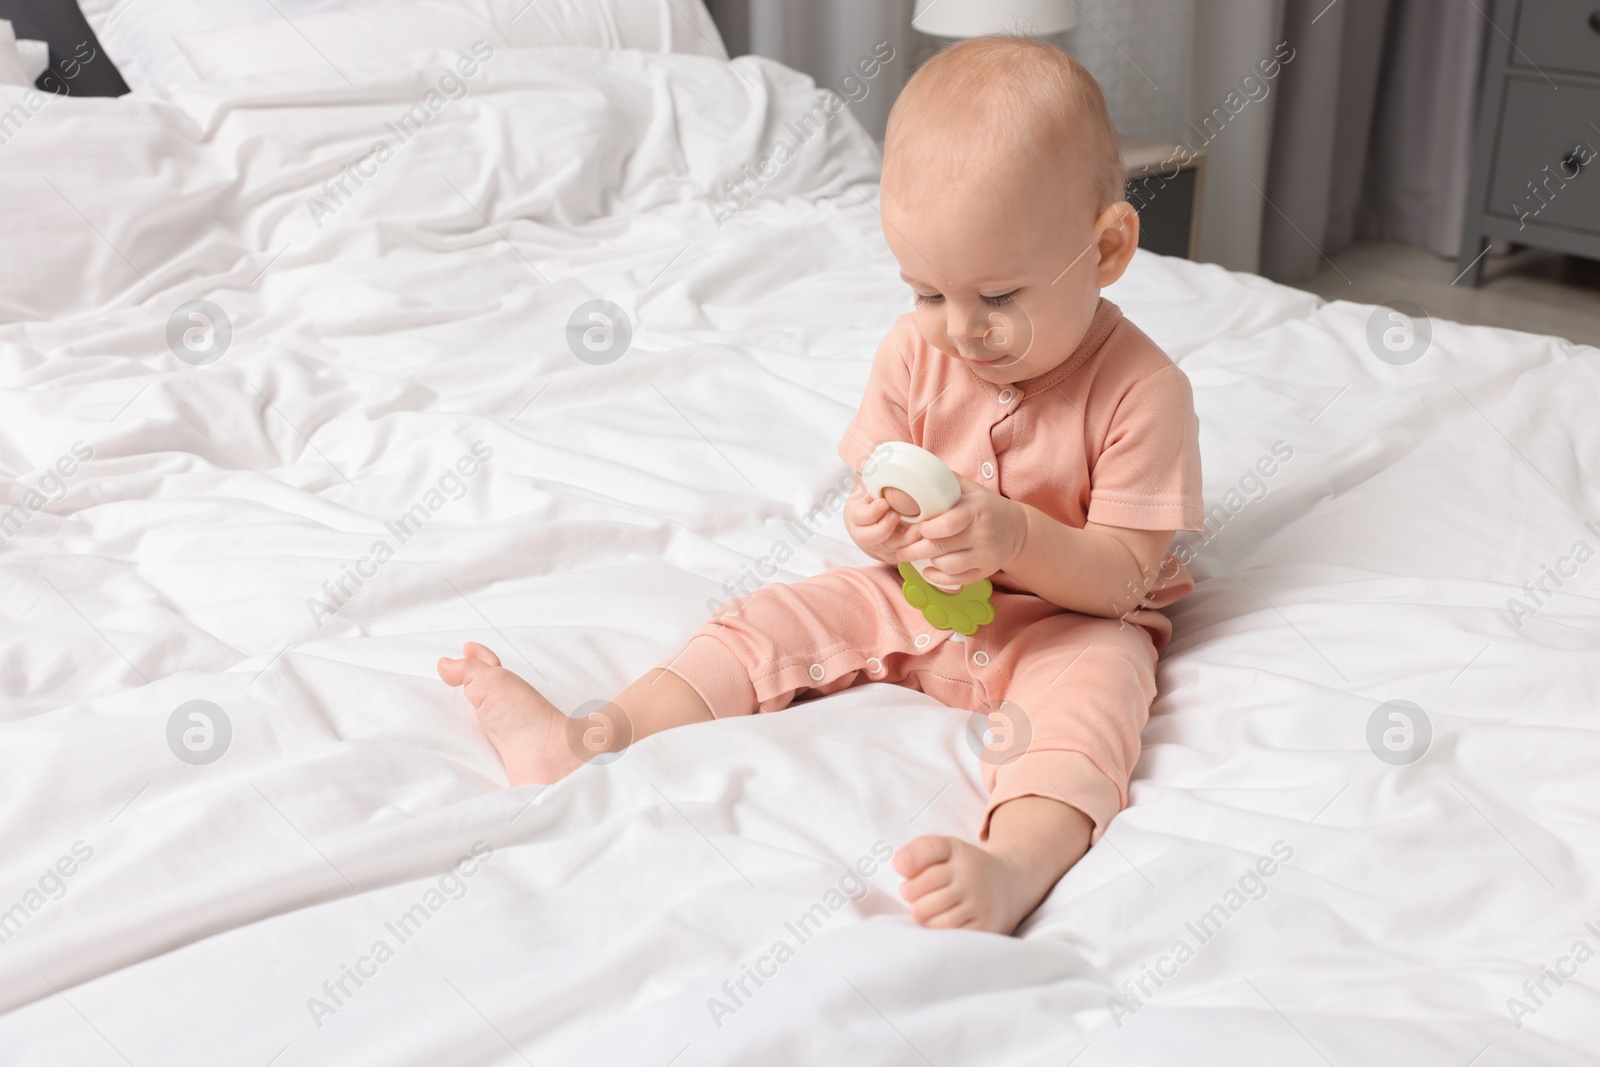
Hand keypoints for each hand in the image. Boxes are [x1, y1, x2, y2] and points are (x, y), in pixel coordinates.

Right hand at [843, 475, 920, 563]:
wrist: (883, 509)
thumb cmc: (879, 492)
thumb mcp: (871, 479)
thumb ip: (872, 467)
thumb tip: (874, 450)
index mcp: (854, 514)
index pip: (858, 517)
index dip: (871, 513)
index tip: (884, 503)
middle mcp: (862, 533)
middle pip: (869, 538)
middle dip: (884, 528)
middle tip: (897, 516)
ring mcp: (876, 547)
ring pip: (887, 550)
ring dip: (903, 541)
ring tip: (918, 529)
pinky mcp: (890, 555)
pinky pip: (900, 557)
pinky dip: (912, 549)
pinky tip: (924, 538)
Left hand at [894, 474, 1026, 587]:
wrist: (1017, 529)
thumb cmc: (985, 506)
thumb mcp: (971, 489)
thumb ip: (947, 482)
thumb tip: (917, 474)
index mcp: (976, 511)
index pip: (947, 524)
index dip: (926, 529)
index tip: (915, 527)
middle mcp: (982, 534)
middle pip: (940, 548)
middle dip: (913, 550)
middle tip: (899, 549)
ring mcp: (985, 555)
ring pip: (946, 565)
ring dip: (928, 560)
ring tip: (920, 554)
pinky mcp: (985, 571)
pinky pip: (957, 580)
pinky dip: (938, 578)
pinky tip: (928, 570)